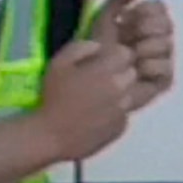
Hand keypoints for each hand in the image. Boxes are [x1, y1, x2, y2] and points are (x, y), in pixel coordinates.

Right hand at [32, 34, 136, 163]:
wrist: (52, 136)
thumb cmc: (53, 98)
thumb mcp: (58, 64)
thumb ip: (80, 48)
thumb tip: (98, 46)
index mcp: (107, 71)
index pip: (126, 53)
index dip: (113, 55)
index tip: (100, 61)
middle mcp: (122, 89)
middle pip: (131, 73)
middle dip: (119, 73)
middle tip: (98, 80)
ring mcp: (124, 110)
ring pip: (129, 93)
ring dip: (118, 92)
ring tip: (96, 99)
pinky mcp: (121, 127)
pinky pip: (123, 112)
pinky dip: (114, 112)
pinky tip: (95, 116)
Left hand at [107, 0, 174, 110]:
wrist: (92, 82)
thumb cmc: (97, 50)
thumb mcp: (104, 19)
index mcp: (145, 21)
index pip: (159, 7)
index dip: (143, 11)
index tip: (125, 17)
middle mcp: (157, 38)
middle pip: (166, 24)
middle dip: (143, 28)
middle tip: (127, 38)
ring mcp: (162, 58)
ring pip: (166, 44)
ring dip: (144, 48)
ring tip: (129, 55)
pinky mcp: (163, 79)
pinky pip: (166, 67)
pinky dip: (150, 66)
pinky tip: (137, 70)